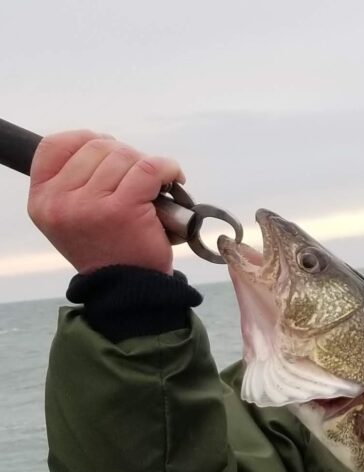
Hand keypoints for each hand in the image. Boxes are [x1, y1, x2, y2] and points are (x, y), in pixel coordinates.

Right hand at [27, 130, 183, 274]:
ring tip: (154, 187)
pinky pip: (148, 169)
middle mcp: (59, 201)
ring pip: (124, 156)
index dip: (87, 140)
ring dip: (147, 166)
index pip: (55, 146)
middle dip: (125, 156)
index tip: (111, 152)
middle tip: (140, 177)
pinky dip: (166, 168)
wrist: (130, 291)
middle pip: (97, 147)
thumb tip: (105, 144)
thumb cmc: (111, 251)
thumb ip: (76, 183)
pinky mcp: (122, 209)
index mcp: (42, 200)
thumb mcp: (75, 217)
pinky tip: (173, 179)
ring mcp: (89, 205)